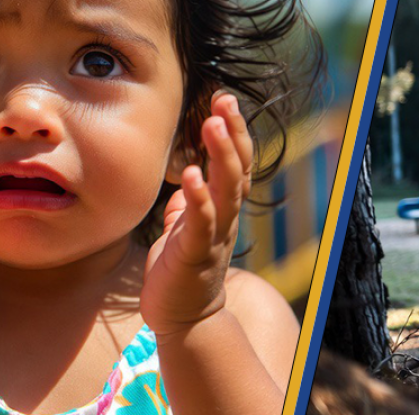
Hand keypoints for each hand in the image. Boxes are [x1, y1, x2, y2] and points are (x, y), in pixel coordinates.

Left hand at [142, 92, 251, 334]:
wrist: (183, 318)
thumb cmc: (180, 271)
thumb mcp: (183, 228)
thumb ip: (188, 203)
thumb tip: (185, 180)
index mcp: (223, 207)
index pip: (236, 162)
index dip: (233, 131)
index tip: (223, 100)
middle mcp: (226, 217)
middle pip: (238, 168)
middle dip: (233, 132)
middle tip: (225, 100)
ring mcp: (215, 235)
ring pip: (227, 189)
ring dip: (221, 155)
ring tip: (211, 124)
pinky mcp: (196, 254)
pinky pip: (202, 222)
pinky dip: (199, 197)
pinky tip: (192, 174)